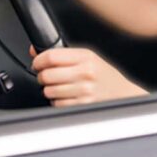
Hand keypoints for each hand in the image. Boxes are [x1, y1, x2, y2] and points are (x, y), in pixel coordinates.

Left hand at [30, 45, 147, 106]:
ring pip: (49, 91)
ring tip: (62, 87)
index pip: (51, 56)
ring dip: (50, 90)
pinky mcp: (82, 105)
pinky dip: (58, 102)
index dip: (39, 61)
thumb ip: (62, 54)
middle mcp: (85, 73)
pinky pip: (57, 104)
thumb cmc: (104, 75)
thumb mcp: (88, 58)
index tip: (38, 64)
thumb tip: (34, 51)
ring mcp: (84, 90)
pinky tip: (68, 97)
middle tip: (49, 77)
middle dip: (43, 77)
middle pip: (47, 75)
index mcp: (85, 57)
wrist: (122, 92)